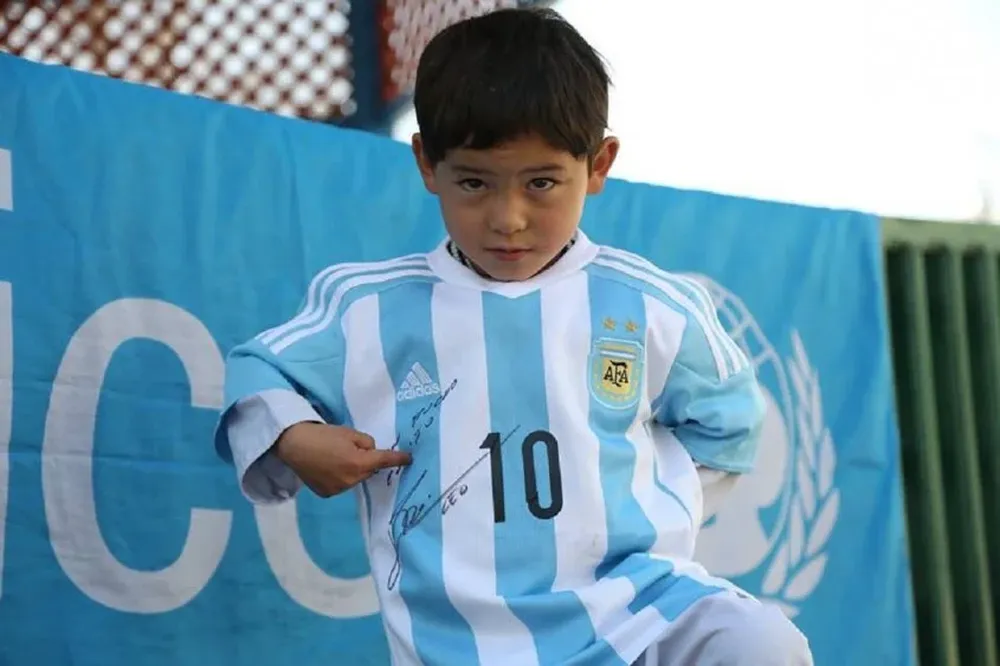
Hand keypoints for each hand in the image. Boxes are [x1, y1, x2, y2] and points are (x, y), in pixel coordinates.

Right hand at [274, 422, 411, 497]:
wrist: (292, 444)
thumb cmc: (322, 434)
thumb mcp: (349, 432)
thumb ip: (366, 443)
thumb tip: (371, 452)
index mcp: (359, 463)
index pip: (385, 461)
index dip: (398, 459)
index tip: (409, 459)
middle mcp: (351, 481)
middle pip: (368, 470)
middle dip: (366, 461)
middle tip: (352, 449)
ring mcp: (338, 490)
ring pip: (355, 479)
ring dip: (353, 470)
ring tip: (336, 457)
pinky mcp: (327, 494)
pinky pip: (342, 484)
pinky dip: (340, 477)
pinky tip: (328, 467)